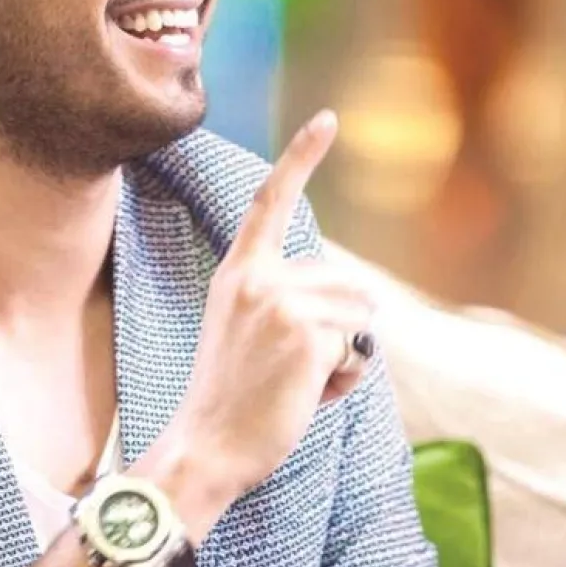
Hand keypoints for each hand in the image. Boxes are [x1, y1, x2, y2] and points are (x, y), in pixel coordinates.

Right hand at [143, 110, 375, 536]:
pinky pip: (359, 345)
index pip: (270, 204)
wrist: (205, 446)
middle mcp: (257, 279)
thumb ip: (283, 303)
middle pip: (348, 284)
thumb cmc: (230, 400)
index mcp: (237, 275)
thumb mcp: (245, 334)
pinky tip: (309, 396)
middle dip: (343, 329)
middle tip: (293, 370)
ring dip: (346, 355)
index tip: (327, 121)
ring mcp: (280, 302)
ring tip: (299, 383)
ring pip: (360, 314)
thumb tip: (357, 308)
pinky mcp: (305, 331)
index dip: (300, 159)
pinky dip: (346, 377)